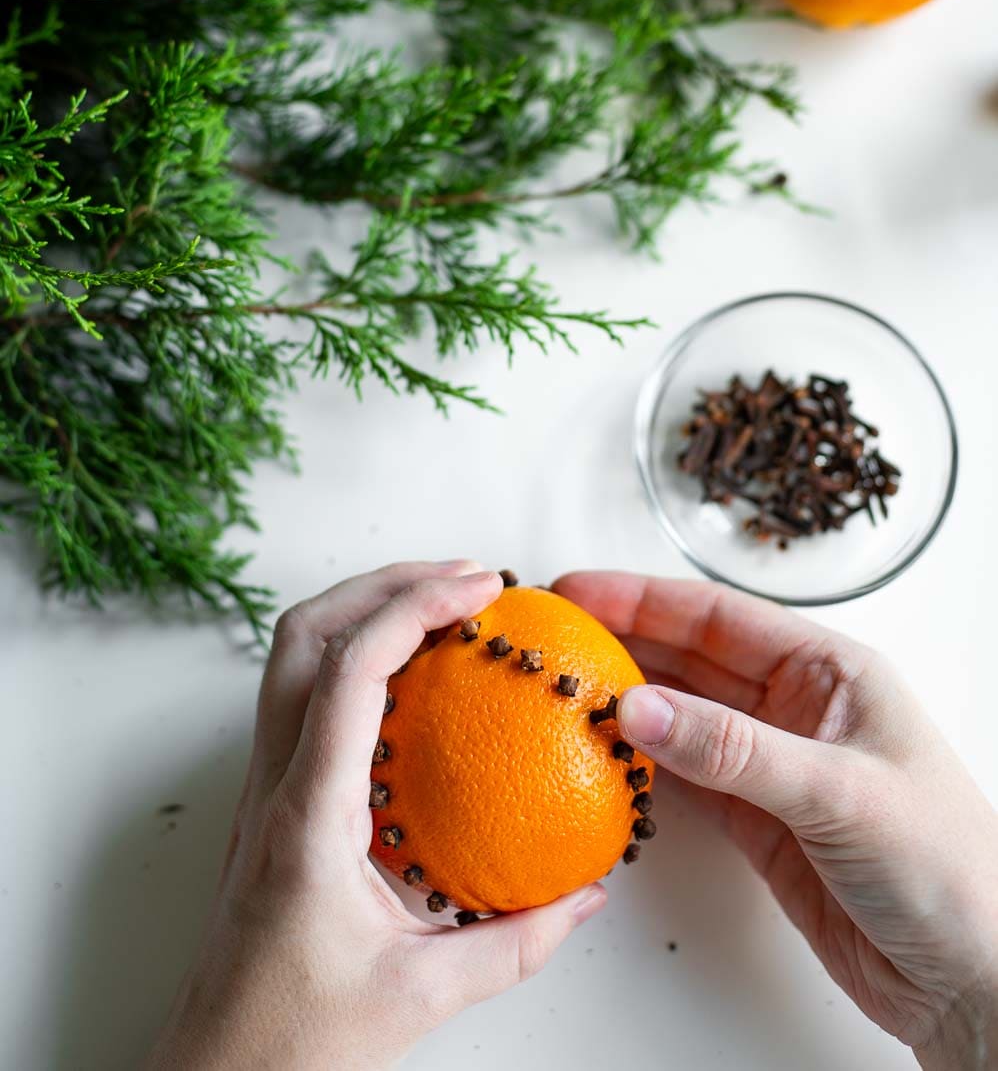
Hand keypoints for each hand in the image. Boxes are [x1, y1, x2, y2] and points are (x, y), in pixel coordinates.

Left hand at [146, 561, 604, 1070]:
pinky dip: (357, 656)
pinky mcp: (273, 798)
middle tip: (466, 578)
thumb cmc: (294, 1038)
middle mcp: (274, 784)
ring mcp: (264, 785)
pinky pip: (304, 695)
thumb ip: (515, 943)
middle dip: (386, 582)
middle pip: (305, 633)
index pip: (349, 674)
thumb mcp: (421, 995)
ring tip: (441, 605)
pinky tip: (416, 680)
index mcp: (307, 816)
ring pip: (292, 654)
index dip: (412, 610)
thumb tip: (585, 894)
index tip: (478, 589)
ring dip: (365, 608)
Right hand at [555, 573, 997, 1069]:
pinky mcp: (761, 823)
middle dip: (621, 645)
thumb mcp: (837, 792)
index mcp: (830, 671)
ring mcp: (775, 765)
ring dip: (625, 707)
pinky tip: (603, 758)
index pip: (718, 616)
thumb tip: (635, 706)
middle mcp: (798, 708)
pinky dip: (643, 769)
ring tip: (558, 694)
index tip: (575, 593)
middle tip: (549, 643)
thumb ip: (732, 748)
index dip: (642, 599)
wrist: (973, 979)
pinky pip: (687, 780)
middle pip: (691, 659)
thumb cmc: (944, 867)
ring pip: (682, 718)